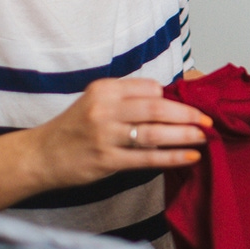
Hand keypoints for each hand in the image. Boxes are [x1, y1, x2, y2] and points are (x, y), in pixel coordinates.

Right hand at [25, 77, 211, 191]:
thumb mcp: (95, 101)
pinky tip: (190, 156)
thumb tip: (168, 102)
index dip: (173, 98)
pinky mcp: (107, 161)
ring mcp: (105, 136)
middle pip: (156, 108)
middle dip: (187, 114)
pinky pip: (147, 158)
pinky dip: (172, 157)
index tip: (191, 105)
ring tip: (204, 137)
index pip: (149, 88)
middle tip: (207, 120)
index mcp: (104, 89)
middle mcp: (104, 109)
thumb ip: (127, 99)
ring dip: (184, 135)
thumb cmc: (75, 128)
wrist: (42, 155)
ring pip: (154, 133)